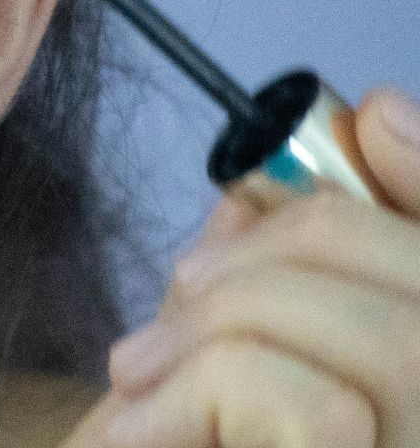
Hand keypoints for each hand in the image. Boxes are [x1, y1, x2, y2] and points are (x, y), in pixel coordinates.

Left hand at [63, 86, 419, 447]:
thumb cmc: (157, 430)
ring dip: (232, 319)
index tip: (376, 115)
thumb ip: (291, 242)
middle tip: (182, 284)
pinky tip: (139, 430)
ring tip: (139, 372)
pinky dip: (200, 392)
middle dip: (293, 240)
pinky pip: (313, 409)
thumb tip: (371, 118)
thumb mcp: (215, 324)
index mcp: (409, 376)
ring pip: (389, 340)